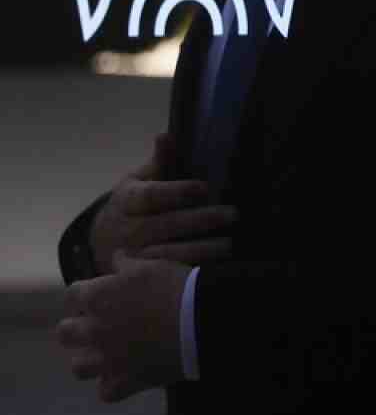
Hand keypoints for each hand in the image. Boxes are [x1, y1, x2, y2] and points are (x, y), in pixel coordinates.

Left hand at [55, 250, 191, 400]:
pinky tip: (127, 376)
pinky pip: (107, 392)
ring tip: (106, 355)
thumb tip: (116, 257)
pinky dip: (115, 386)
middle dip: (77, 328)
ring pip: (79, 368)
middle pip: (65, 333)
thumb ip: (127, 263)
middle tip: (98, 325)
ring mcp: (107, 360)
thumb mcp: (152, 266)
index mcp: (98, 298)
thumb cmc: (177, 288)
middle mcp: (94, 330)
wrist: (202, 323)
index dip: (85, 294)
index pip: (72, 295)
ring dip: (90, 361)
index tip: (98, 293)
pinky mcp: (126, 382)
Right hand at [89, 133, 235, 269]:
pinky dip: (190, 272)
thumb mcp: (140, 181)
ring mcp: (132, 258)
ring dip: (199, 250)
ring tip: (228, 244)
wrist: (104, 242)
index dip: (177, 191)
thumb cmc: (135, 206)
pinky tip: (214, 268)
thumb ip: (159, 162)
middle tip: (232, 214)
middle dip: (199, 221)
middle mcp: (126, 230)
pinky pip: (166, 277)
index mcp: (127, 201)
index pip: (150, 195)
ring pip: (165, 256)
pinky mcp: (141, 279)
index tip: (204, 187)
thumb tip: (166, 136)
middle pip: (163, 225)